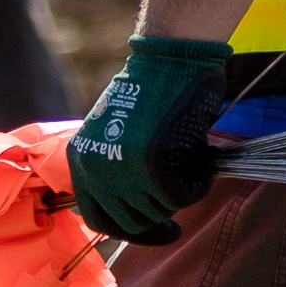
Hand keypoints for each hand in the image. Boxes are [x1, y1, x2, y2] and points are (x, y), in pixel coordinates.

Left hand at [64, 33, 233, 245]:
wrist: (172, 56)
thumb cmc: (154, 89)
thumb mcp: (117, 133)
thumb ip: (117, 169)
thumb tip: (137, 209)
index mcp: (81, 159)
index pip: (97, 218)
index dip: (128, 230)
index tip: (152, 230)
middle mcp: (97, 168)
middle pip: (131, 223)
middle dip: (158, 221)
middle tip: (176, 219)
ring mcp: (124, 168)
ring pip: (159, 210)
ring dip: (181, 196)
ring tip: (192, 168)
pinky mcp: (155, 164)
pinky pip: (184, 197)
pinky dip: (199, 185)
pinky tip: (204, 165)